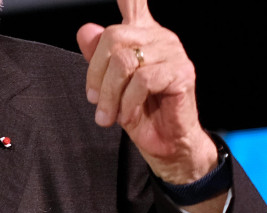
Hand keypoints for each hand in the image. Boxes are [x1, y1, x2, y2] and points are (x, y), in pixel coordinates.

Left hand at [76, 0, 216, 184]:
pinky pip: (142, 80)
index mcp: (142, 35)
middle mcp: (159, 37)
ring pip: (124, 61)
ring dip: (110, 94)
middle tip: (95, 102)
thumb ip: (98, 59)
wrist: (166, 145)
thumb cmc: (141, 114)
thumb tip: (85, 30)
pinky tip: (128, 115)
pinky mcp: (181, 73)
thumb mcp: (111, 87)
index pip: (134, 3)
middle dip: (96, 74)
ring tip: (108, 116)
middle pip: (113, 36)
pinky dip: (128, 102)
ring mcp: (173, 53)